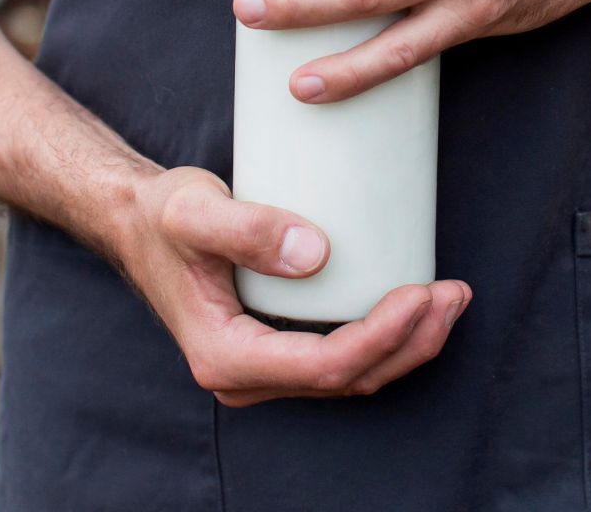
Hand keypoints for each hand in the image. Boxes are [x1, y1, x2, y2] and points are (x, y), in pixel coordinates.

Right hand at [117, 167, 471, 406]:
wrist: (136, 223)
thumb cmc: (162, 216)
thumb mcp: (193, 211)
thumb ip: (246, 228)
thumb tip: (315, 254)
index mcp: (225, 357)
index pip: (324, 366)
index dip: (382, 337)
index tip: (421, 292)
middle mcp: (245, 376)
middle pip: (349, 379)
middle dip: (412, 342)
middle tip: (454, 293)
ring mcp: (262, 369)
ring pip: (352, 376)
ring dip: (408, 343)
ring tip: (449, 297)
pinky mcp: (276, 349)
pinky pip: (341, 358)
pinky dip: (385, 336)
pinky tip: (414, 303)